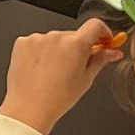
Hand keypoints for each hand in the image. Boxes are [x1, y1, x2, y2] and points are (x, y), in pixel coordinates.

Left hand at [0, 19, 123, 134]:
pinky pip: (36, 42)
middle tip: (73, 67)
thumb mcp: (86, 79)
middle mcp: (57, 36)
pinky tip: (39, 69)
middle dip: (76, 47)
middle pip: (73, 35)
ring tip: (52, 72)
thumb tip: (112, 52)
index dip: (102, 32)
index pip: (95, 25)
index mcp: (76, 44)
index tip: (102, 40)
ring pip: (54, 39)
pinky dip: (39, 52)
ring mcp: (38, 38)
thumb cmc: (57, 98)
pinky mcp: (22, 42)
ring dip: (56, 50)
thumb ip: (100, 60)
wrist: (29, 109)